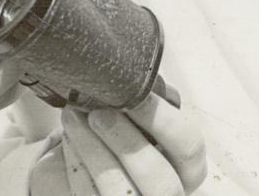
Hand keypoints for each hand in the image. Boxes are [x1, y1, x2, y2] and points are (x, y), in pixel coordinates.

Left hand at [40, 95, 205, 195]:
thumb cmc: (124, 140)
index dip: (166, 121)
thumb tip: (126, 75)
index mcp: (185, 171)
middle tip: (98, 111)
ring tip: (72, 117)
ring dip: (93, 150)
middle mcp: (167, 195)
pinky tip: (67, 140)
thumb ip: (144, 110)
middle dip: (127, 141)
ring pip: (120, 192)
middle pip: (160, 179)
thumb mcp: (144, 126)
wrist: (96, 174)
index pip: (190, 148)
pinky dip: (76, 167)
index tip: (138, 93)